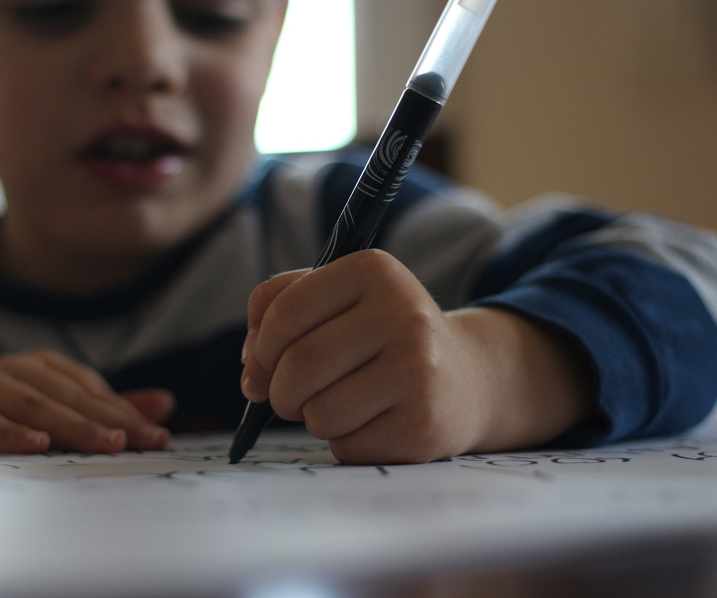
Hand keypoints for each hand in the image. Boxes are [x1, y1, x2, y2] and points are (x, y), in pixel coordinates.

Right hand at [0, 350, 173, 452]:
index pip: (91, 390)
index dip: (126, 413)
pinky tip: (36, 445)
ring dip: (67, 425)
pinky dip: (8, 433)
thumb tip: (165, 404)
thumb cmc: (4, 436)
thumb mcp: (60, 424)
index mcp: (41, 368)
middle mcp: (10, 371)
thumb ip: (108, 414)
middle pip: (65, 395)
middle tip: (135, 443)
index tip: (158, 438)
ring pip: (30, 405)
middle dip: (105, 421)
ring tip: (102, 444)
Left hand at [240, 250, 590, 464]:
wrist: (466, 379)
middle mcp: (404, 314)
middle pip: (299, 366)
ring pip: (318, 413)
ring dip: (313, 418)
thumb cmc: (380, 335)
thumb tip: (250, 370)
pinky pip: (346, 447)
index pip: (284, 313)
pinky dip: (344, 442)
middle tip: (289, 395)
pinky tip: (372, 422)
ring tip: (340, 404)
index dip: (260, 347)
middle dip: (279, 391)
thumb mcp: (337, 298)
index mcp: (374, 270)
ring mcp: (419, 372)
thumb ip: (276, 310)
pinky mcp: (423, 426)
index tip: (264, 362)